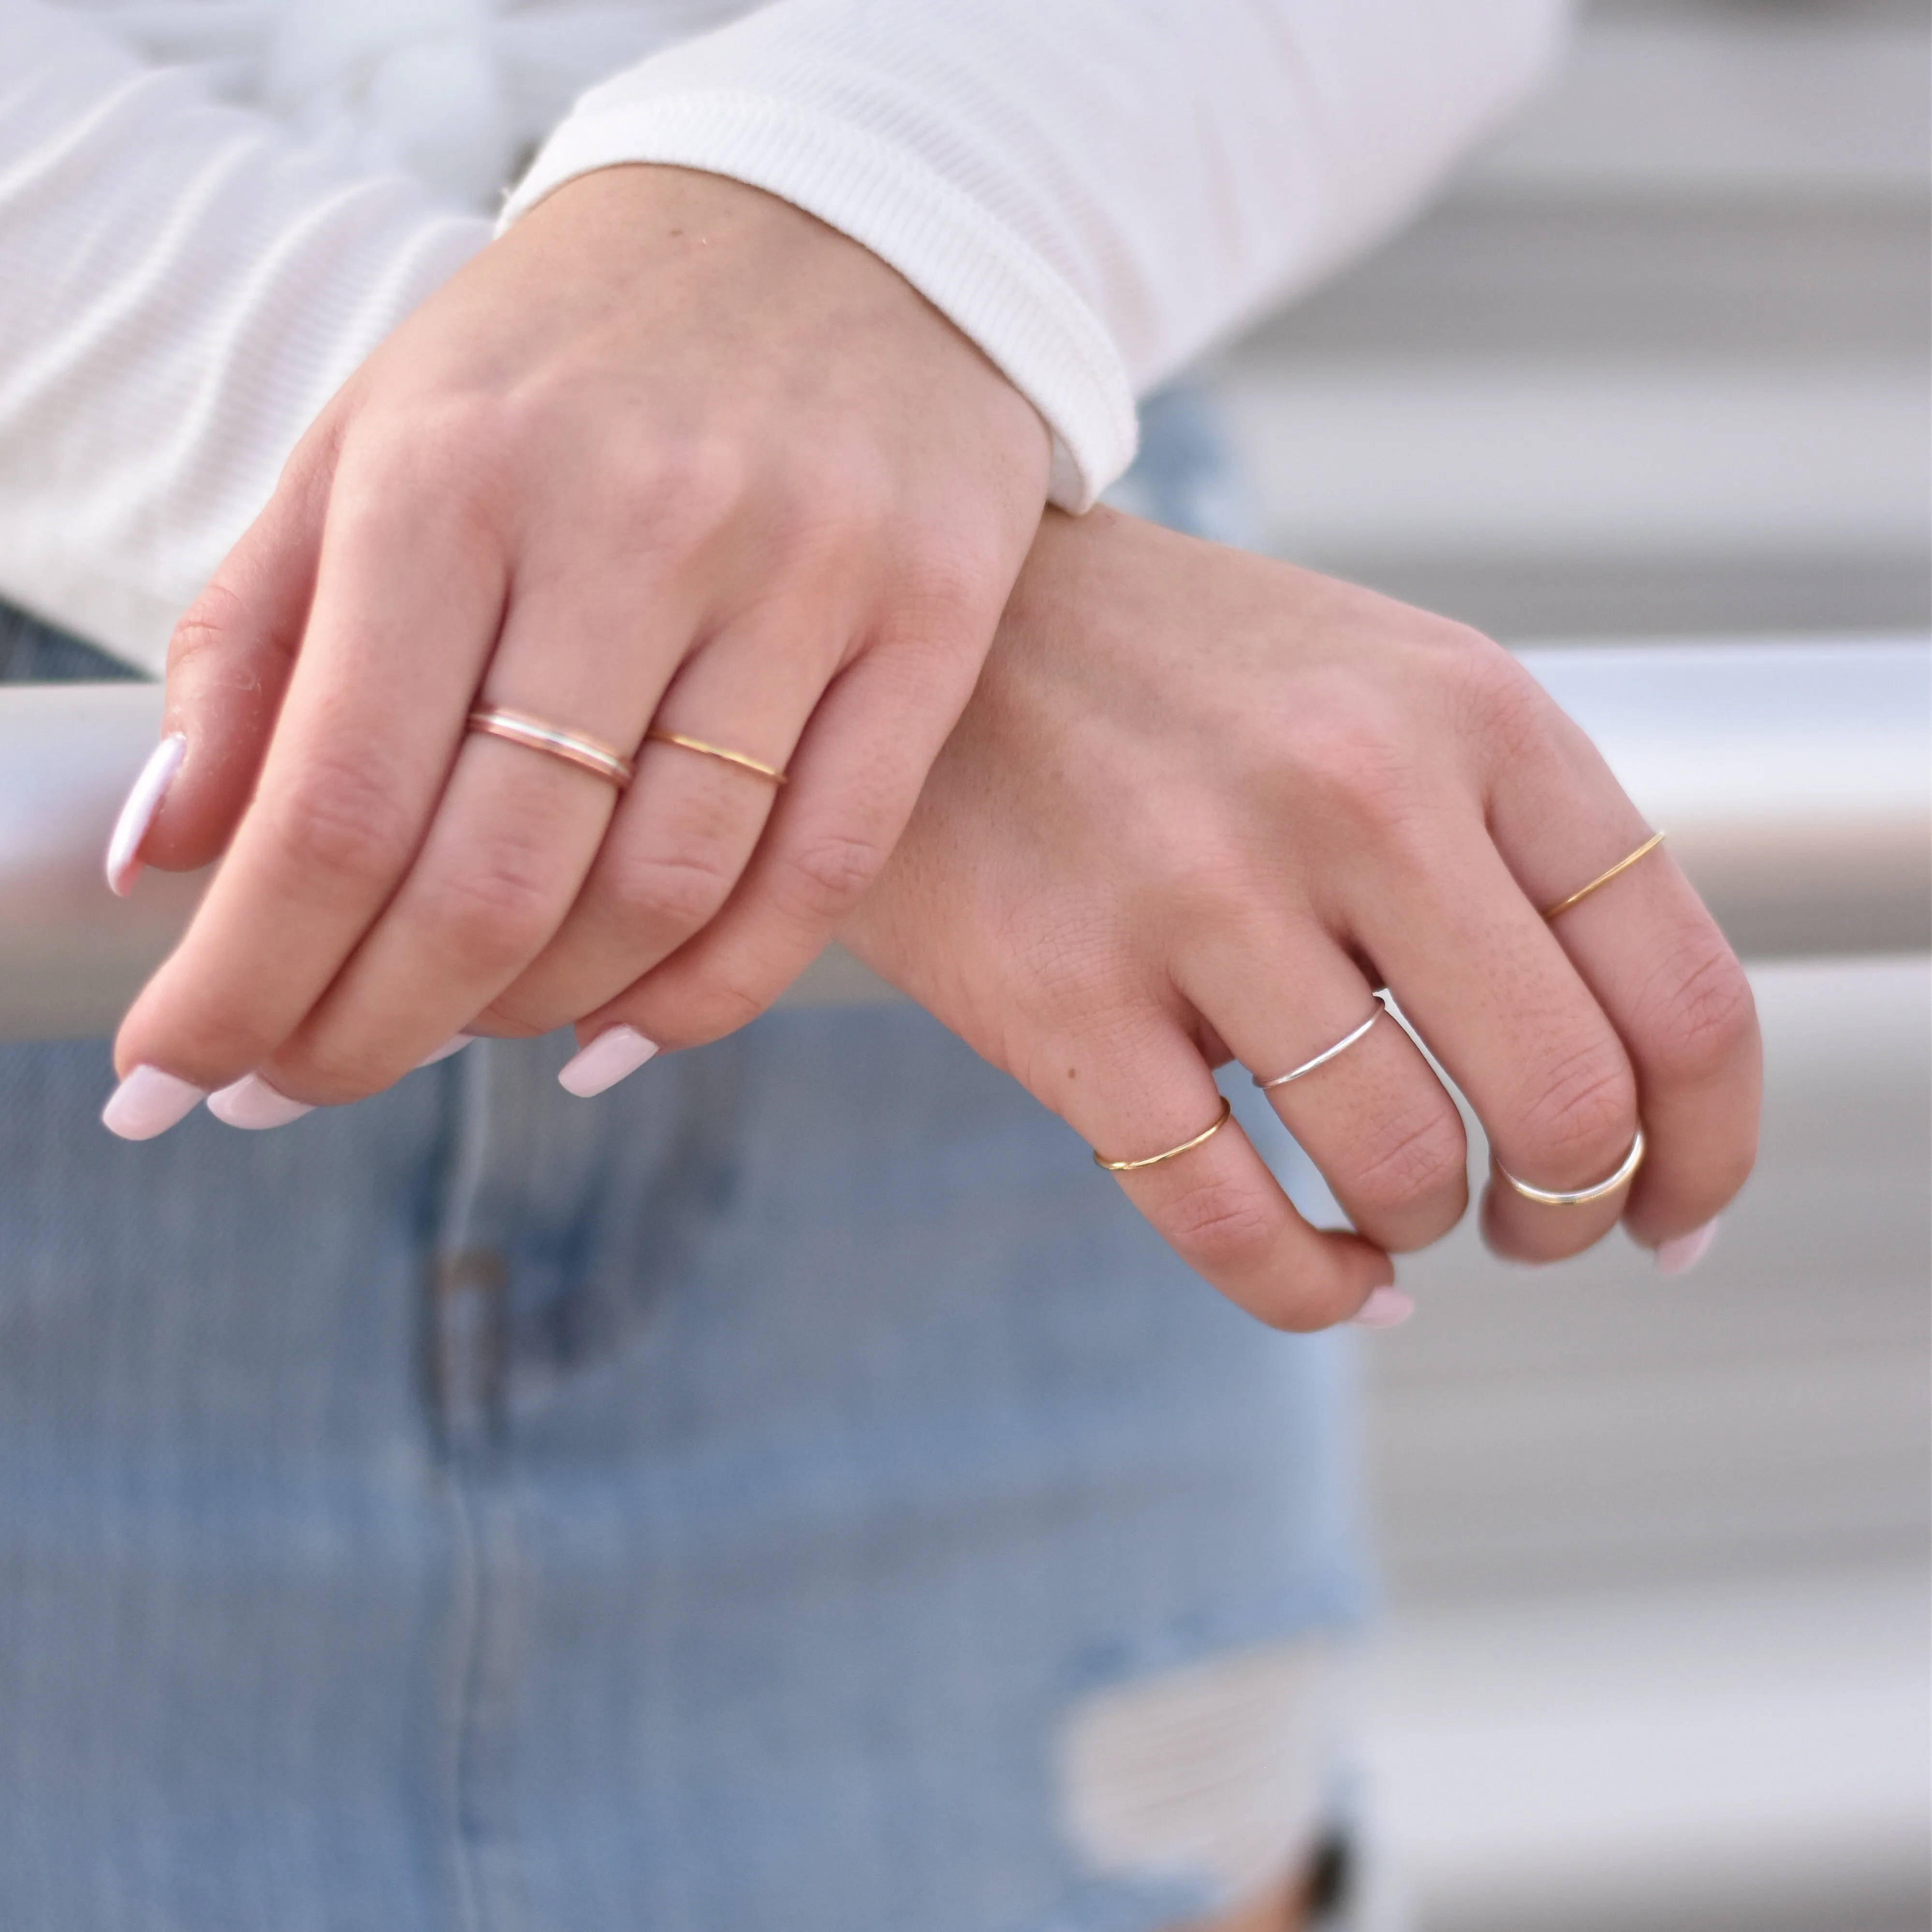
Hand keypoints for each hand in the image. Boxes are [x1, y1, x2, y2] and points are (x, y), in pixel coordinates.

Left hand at [110, 166, 1048, 1116]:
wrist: (833, 218)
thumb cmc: (573, 353)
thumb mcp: (374, 442)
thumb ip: (255, 640)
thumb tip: (166, 859)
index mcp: (452, 467)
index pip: (333, 800)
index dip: (250, 975)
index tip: (188, 1073)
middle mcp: (632, 519)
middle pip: (494, 877)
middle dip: (375, 1027)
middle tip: (312, 1081)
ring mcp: (802, 569)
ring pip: (662, 890)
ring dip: (538, 1006)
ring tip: (469, 1024)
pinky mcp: (930, 614)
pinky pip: (823, 867)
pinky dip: (715, 989)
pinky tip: (624, 1031)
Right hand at [589, 509, 1760, 1327]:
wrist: (939, 624)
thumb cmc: (1181, 678)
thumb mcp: (1386, 690)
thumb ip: (1515, 849)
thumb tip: (1620, 1083)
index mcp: (1468, 711)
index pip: (1677, 983)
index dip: (1710, 1142)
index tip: (1679, 1212)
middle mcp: (1350, 792)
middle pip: (1563, 1100)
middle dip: (1572, 1209)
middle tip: (1536, 1224)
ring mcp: (1195, 893)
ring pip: (1400, 1164)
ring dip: (1425, 1224)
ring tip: (1400, 1206)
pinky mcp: (1059, 994)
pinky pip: (1230, 1217)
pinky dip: (1308, 1285)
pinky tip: (1330, 1273)